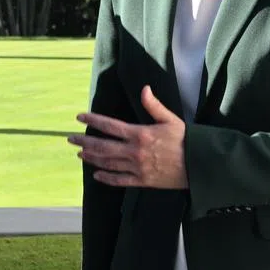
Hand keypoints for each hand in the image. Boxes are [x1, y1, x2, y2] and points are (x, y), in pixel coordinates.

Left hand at [70, 85, 187, 188]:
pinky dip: (106, 178)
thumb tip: (144, 89)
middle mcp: (135, 151)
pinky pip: (120, 180)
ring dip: (92, 158)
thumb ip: (154, 105)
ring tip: (80, 153)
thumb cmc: (186, 140)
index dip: (93, 120)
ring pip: (108, 163)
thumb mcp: (171, 119)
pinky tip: (96, 175)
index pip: (110, 126)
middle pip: (103, 146)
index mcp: (140, 134)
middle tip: (70, 138)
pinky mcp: (142, 181)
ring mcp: (137, 168)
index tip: (79, 117)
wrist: (199, 166)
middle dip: (85, 141)